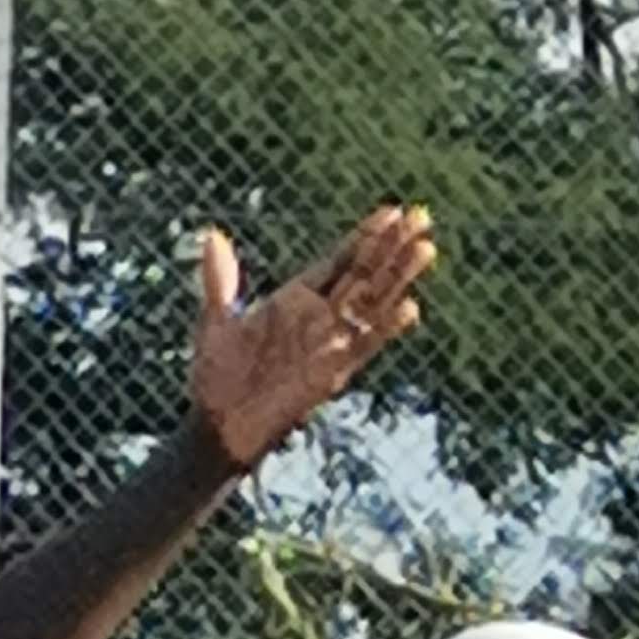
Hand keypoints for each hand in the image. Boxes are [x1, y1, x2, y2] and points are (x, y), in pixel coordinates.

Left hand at [190, 206, 435, 474]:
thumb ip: (220, 281)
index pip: (341, 260)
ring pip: (374, 303)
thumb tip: (212, 236)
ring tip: (426, 248)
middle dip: (393, 247)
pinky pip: (366, 347)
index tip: (392, 211)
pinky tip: (410, 307)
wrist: (218, 427)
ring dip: (399, 277)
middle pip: (366, 275)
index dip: (366, 237)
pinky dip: (386, 328)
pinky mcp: (332, 372)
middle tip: (421, 215)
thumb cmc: (216, 378)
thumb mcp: (217, 323)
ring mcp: (329, 344)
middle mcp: (319, 318)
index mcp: (295, 300)